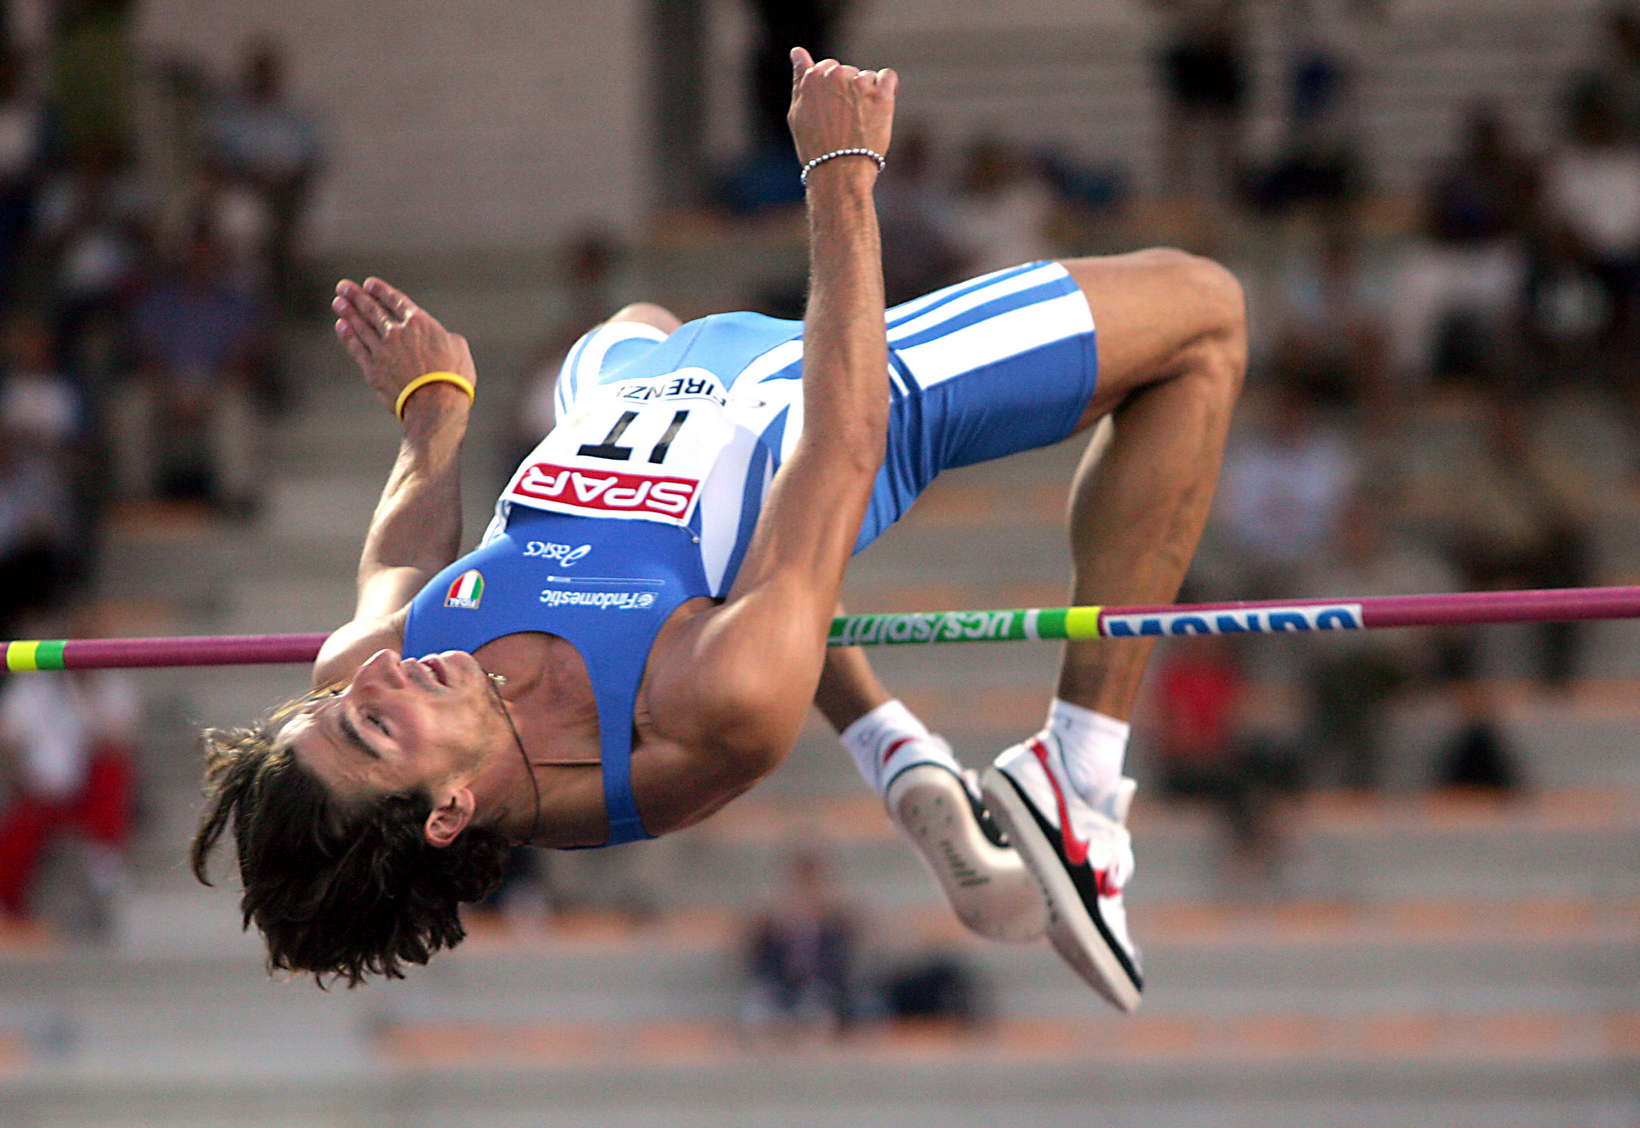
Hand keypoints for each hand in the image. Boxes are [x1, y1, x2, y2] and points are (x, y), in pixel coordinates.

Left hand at [331, 278, 475, 418]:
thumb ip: (445, 337)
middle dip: (357, 296)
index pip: (395, 301)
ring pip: (361, 327)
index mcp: (420, 323)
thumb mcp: (459, 349)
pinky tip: (341, 327)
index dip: (381, 291)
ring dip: (348, 313)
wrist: (436, 405)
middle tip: (343, 287)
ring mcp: (382, 351)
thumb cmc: (454, 378)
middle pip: (373, 310)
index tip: (369, 283)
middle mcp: (397, 333)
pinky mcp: (373, 370)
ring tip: (338, 302)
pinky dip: (348, 336)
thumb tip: (442, 337)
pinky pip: (356, 348)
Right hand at [786, 46, 896, 169]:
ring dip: (866, 94)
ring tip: (859, 123)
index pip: (827, 68)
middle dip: (848, 91)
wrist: (839, 173)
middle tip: (844, 122)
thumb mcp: (798, 113)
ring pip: (867, 77)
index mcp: (812, 77)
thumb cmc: (816, 148)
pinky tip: (879, 108)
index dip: (831, 91)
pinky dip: (887, 89)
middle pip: (847, 72)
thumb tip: (798, 52)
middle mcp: (835, 75)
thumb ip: (800, 79)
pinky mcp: (881, 94)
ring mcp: (858, 84)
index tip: (833, 112)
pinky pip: (888, 77)